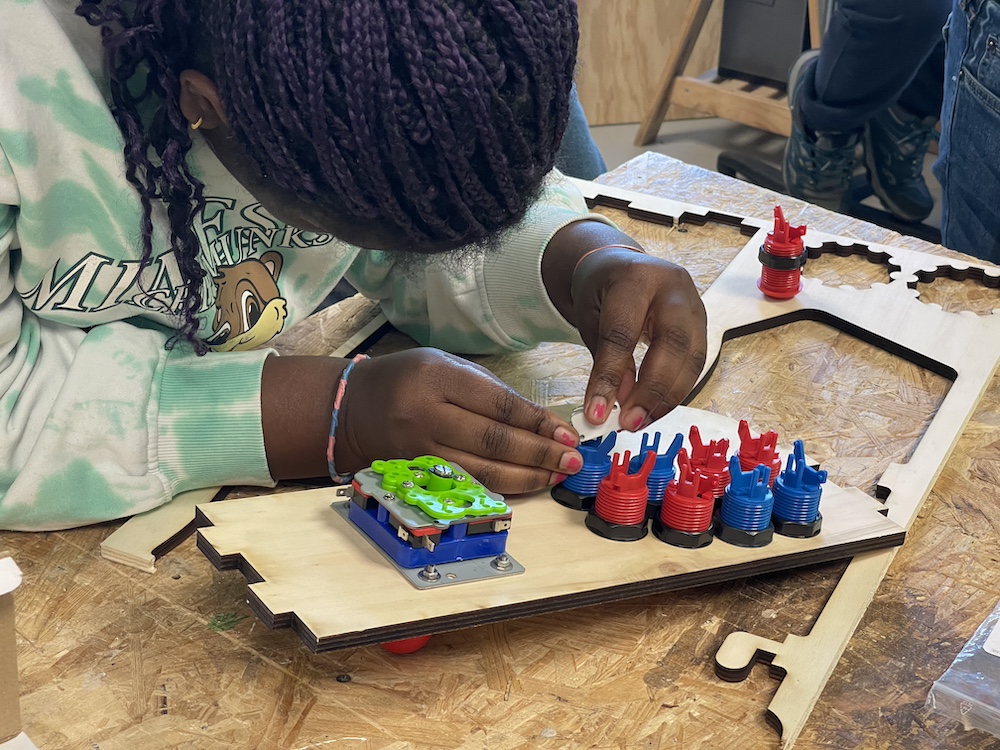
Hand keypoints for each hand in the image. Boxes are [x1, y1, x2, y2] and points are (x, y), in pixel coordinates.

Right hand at [334, 348, 582, 493]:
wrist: (351, 409)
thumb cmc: (407, 379)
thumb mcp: (446, 366)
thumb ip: (491, 390)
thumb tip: (541, 421)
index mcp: (436, 379)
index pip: (498, 404)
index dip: (537, 423)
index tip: (566, 434)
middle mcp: (425, 416)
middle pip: (494, 441)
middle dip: (540, 453)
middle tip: (572, 460)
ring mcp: (418, 450)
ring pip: (482, 470)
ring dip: (527, 476)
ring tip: (557, 475)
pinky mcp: (416, 475)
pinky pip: (467, 483)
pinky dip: (502, 486)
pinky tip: (527, 483)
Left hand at [571, 247, 706, 430]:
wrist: (621, 265)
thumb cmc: (602, 290)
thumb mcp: (591, 317)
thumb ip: (606, 358)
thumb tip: (619, 403)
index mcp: (635, 278)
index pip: (623, 333)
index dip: (611, 377)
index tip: (598, 413)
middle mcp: (673, 288)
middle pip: (672, 344)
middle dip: (652, 390)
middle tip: (630, 422)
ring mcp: (694, 304)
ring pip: (692, 358)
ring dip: (668, 397)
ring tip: (641, 421)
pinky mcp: (703, 323)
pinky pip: (696, 363)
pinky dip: (677, 390)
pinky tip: (656, 408)